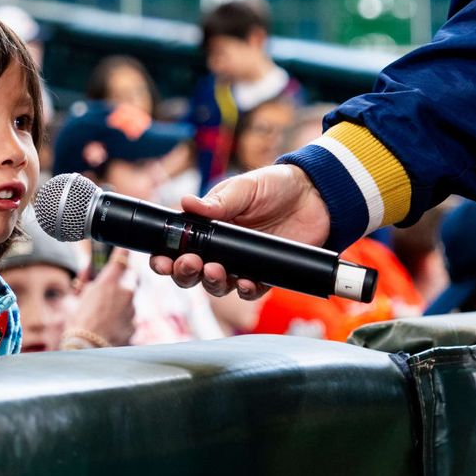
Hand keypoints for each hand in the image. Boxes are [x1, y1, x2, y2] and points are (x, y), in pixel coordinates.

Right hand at [67, 249, 134, 346]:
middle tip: (105, 294)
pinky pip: (128, 318)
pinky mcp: (134, 325)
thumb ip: (87, 284)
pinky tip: (108, 328)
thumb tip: (90, 274)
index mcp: (109, 283)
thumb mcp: (77, 299)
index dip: (123, 252)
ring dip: (119, 305)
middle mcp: (125, 294)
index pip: (121, 259)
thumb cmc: (77, 323)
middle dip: (120, 285)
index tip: (124, 249)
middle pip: (128, 281)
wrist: (86, 349)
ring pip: (128, 302)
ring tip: (103, 317)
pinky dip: (121, 320)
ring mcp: (132, 311)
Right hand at [149, 164, 328, 299]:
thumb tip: (186, 202)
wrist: (315, 195)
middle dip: (184, 273)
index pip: (178, 247)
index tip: (160, 261)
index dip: (165, 258)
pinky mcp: (265, 273)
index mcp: (207, 227)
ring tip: (215, 270)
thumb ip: (217, 201)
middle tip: (189, 264)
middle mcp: (220, 248)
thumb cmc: (274, 185)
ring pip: (217, 285)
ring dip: (211, 282)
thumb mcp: (243, 188)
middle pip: (192, 272)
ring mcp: (241, 263)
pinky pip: (249, 290)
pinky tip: (244, 282)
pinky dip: (244, 290)